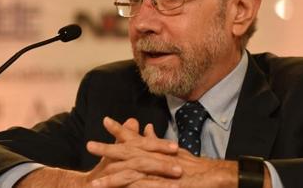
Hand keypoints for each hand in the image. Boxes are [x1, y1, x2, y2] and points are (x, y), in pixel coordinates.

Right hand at [16, 117, 179, 187]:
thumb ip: (125, 138)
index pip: (141, 147)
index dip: (159, 146)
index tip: (176, 147)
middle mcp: (120, 165)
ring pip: (141, 177)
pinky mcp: (120, 186)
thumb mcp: (116, 154)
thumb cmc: (103, 174)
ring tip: (178, 181)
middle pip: (141, 159)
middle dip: (161, 160)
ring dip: (160, 181)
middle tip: (180, 160)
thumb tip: (135, 121)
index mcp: (121, 156)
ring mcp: (120, 178)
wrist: (83, 187)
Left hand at [87, 118, 237, 187]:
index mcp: (156, 149)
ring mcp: (158, 172)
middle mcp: (155, 157)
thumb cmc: (194, 165)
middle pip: (128, 152)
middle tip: (89, 146)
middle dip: (107, 149)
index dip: (120, 130)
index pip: (135, 137)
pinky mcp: (161, 186)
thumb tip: (145, 128)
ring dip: (111, 178)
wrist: (213, 176)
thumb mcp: (172, 150)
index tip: (105, 121)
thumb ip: (155, 141)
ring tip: (94, 183)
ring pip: (130, 173)